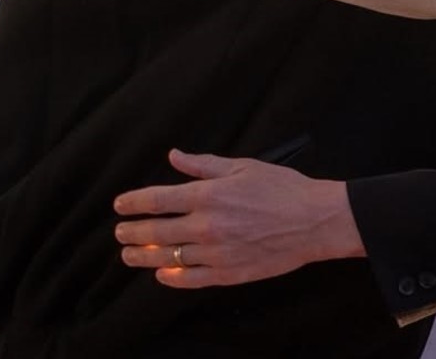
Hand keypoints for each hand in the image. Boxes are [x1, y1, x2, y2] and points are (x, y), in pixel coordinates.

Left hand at [113, 150, 363, 288]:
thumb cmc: (284, 189)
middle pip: (155, 231)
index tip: (120, 206)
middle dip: (131, 231)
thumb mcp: (243, 167)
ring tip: (130, 255)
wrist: (315, 220)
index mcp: (208, 195)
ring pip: (167, 257)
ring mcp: (216, 252)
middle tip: (119, 232)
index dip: (133, 203)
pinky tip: (162, 274)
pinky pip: (190, 279)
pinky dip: (171, 278)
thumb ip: (204, 164)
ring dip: (143, 256)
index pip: (156, 200)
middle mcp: (206, 225)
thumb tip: (175, 156)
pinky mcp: (228, 273)